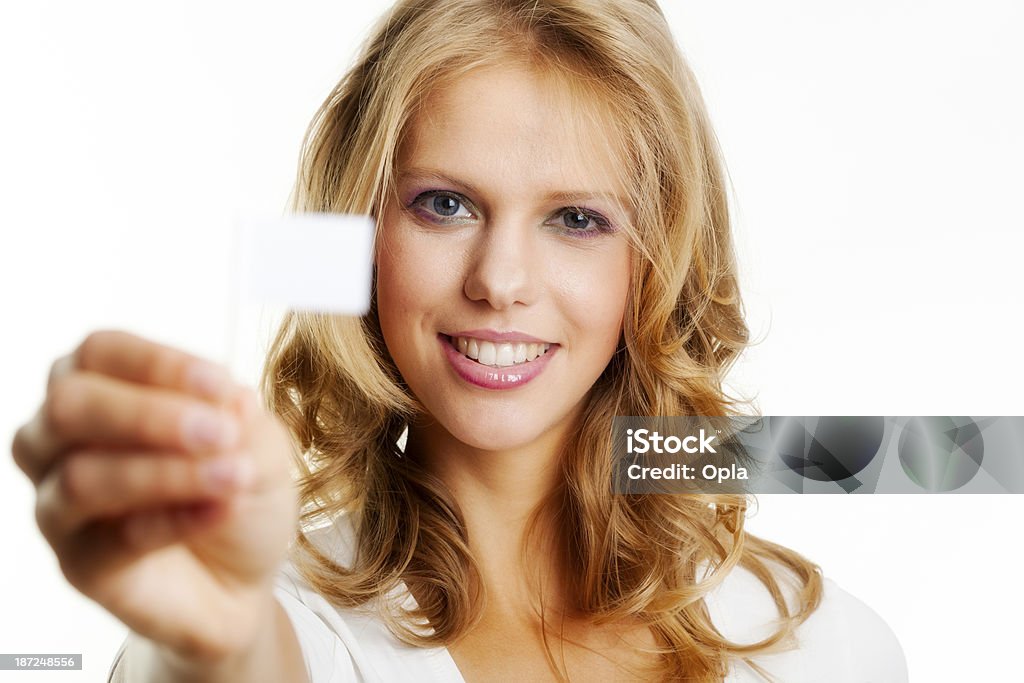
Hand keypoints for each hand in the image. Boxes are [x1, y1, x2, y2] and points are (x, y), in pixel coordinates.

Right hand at [11, 330, 299, 661]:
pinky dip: (177, 520)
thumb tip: (228, 400)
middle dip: (149, 415)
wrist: (243, 576)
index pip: (99, 352)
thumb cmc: (236, 486)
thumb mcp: (258, 441)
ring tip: (235, 477)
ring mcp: (61, 504)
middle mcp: (60, 440)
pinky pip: (113, 539)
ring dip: (169, 473)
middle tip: (222, 434)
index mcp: (99, 386)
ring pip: (83, 477)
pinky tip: (223, 510)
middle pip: (69, 405)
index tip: (223, 385)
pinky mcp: (80, 564)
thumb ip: (239, 417)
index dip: (157, 363)